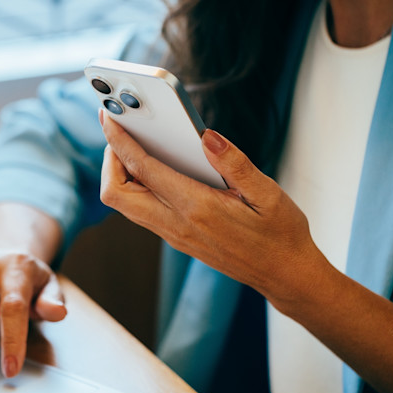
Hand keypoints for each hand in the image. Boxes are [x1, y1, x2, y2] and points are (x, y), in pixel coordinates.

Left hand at [99, 110, 323, 311]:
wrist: (284, 274)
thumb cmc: (280, 233)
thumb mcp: (267, 193)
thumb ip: (234, 162)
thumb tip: (206, 136)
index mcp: (198, 208)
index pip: (143, 170)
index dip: (120, 141)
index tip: (109, 118)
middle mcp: (178, 224)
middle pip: (116, 195)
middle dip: (110, 161)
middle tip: (122, 134)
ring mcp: (174, 235)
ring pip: (125, 206)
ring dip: (120, 176)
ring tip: (135, 146)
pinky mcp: (177, 239)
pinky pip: (141, 213)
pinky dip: (136, 188)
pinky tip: (155, 169)